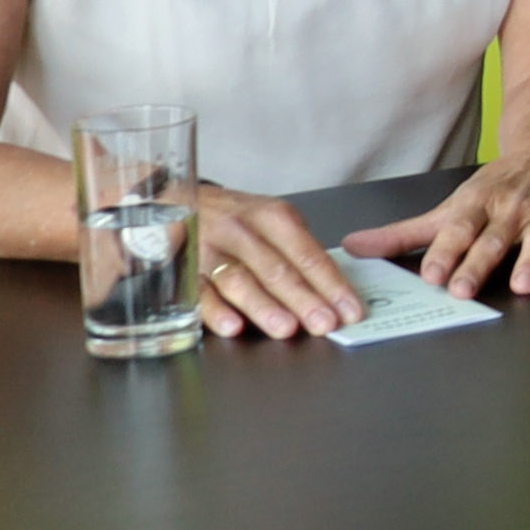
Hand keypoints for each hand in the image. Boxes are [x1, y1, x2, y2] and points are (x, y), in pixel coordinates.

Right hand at [188, 185, 365, 339]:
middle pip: (276, 268)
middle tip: (324, 324)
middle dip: (303, 299)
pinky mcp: (181, 269)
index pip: (307, 253)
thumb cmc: (237, 219)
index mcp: (272, 216)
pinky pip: (198, 292)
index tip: (349, 310)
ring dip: (264, 306)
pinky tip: (233, 327)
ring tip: (286, 329)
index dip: (330, 284)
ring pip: (238, 280)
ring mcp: (208, 249)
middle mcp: (241, 230)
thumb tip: (331, 293)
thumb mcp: (272, 222)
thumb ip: (297, 253)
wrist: (180, 201)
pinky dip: (215, 311)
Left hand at [347, 148, 529, 298]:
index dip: (444, 252)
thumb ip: (402, 235)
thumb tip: (352, 248)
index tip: (431, 274)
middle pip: (492, 239)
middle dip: (478, 264)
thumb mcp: (449, 207)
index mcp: (475, 206)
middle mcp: (508, 209)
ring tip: (523, 284)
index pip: (456, 230)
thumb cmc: (493, 188)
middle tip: (463, 290)